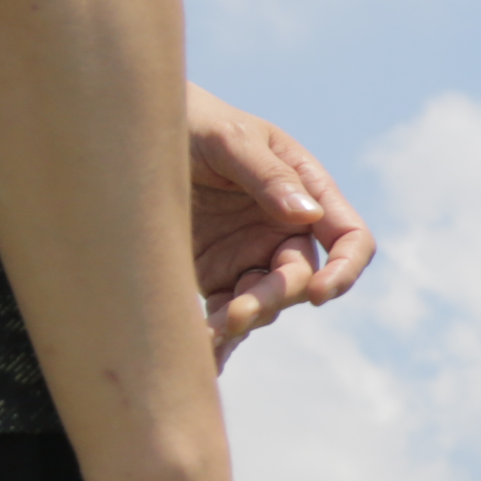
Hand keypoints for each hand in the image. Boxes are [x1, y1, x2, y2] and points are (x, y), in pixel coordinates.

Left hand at [189, 84, 373, 362]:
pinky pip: (225, 313)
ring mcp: (249, 255)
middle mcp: (284, 229)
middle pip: (299, 279)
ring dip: (242, 321)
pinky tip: (203, 359)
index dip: (344, 269)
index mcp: (305, 191)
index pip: (348, 239)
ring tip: (207, 336)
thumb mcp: (229, 139)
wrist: (132, 131)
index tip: (316, 293)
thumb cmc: (192, 121)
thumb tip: (306, 216)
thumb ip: (269, 176)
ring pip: (263, 303)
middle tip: (234, 315)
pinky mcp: (213, 277)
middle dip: (273, 300)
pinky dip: (218, 338)